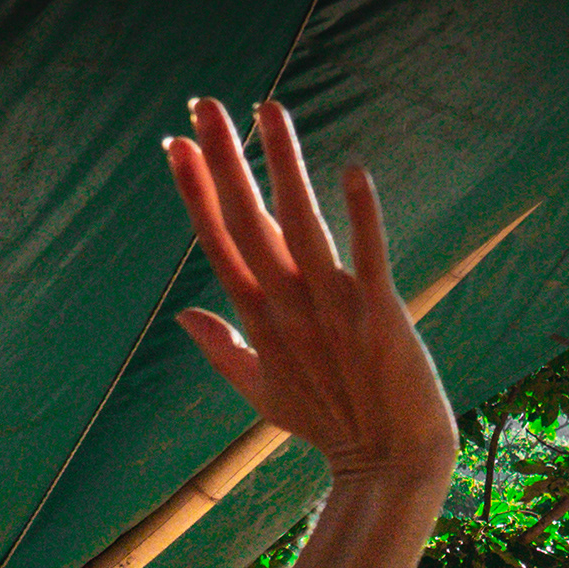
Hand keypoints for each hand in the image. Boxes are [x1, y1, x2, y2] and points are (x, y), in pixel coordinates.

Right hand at [162, 98, 454, 483]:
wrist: (391, 462)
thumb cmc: (328, 424)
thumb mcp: (261, 393)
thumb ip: (221, 350)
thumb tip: (182, 317)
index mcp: (260, 320)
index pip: (219, 244)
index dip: (197, 194)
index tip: (177, 146)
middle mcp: (289, 307)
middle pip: (248, 222)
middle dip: (225, 161)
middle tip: (204, 105)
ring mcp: (334, 308)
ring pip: (302, 224)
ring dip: (284, 165)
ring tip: (268, 109)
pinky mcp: (381, 313)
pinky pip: (370, 255)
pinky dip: (363, 215)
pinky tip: (353, 170)